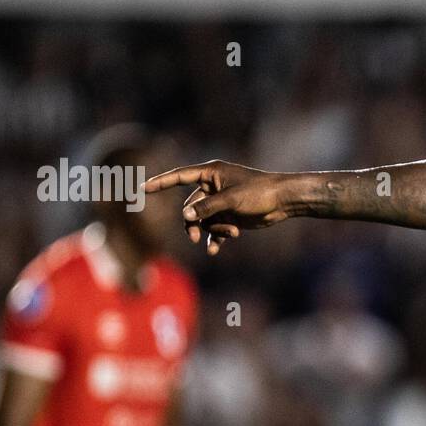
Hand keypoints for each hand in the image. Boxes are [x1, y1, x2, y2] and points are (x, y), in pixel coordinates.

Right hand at [141, 160, 290, 254]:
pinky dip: (215, 239)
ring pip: (203, 220)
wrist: (283, 201)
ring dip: (213, 230)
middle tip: (196, 236)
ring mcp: (221, 203)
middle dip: (195, 222)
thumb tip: (186, 216)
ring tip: (230, 234)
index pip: (179, 177)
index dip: (160, 182)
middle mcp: (213, 187)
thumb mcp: (231, 200)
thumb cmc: (259, 192)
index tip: (142, 188)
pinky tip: (213, 251)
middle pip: (191, 207)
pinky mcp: (230, 216)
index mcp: (211, 174)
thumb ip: (207, 208)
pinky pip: (215, 229)